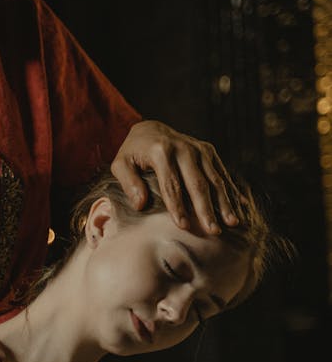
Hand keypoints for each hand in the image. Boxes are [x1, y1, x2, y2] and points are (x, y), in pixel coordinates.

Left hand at [111, 120, 239, 233]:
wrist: (151, 129)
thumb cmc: (133, 153)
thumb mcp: (120, 163)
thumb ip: (128, 182)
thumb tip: (141, 204)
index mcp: (161, 151)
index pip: (171, 185)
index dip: (178, 207)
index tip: (184, 226)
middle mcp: (183, 148)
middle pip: (197, 184)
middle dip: (206, 209)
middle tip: (213, 231)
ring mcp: (199, 148)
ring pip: (215, 179)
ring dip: (224, 202)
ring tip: (232, 223)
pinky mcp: (209, 150)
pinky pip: (222, 173)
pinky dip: (232, 190)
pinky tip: (241, 207)